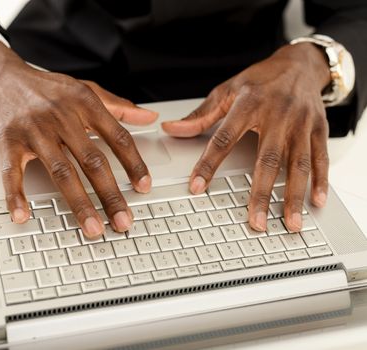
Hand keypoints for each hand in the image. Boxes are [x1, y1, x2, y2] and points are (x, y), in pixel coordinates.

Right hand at [0, 40, 157, 236]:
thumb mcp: (84, 89)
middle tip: (123, 221)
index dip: (134, 164)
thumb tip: (148, 117)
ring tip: (92, 227)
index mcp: (84, 103)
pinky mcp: (7, 141)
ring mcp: (34, 130)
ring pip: (61, 171)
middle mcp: (61, 117)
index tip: (144, 187)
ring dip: (79, 203)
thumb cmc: (46, 88)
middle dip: (110, 195)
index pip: (117, 137)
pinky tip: (22, 215)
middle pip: (92, 161)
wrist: (1, 76)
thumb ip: (117, 106)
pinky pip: (11, 172)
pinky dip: (15, 195)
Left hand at [162, 43, 330, 231]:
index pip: (223, 139)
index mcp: (249, 104)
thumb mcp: (226, 91)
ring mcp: (301, 123)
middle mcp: (277, 114)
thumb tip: (171, 129)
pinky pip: (321, 158)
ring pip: (297, 164)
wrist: (299, 63)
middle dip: (261, 194)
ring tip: (290, 223)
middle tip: (256, 222)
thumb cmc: (260, 80)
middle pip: (267, 159)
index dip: (208, 164)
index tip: (196, 187)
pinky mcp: (319, 129)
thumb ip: (200, 115)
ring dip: (293, 196)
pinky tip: (316, 202)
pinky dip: (321, 181)